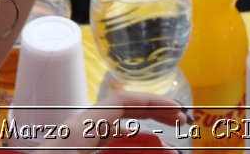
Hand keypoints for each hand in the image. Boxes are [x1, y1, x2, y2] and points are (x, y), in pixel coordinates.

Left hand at [40, 92, 188, 152]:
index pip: (124, 100)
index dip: (156, 103)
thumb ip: (126, 153)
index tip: (180, 115)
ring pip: (111, 133)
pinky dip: (120, 149)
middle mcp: (74, 132)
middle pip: (120, 113)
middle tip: (180, 126)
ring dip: (140, 139)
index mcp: (80, 128)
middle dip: (153, 118)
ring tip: (165, 151)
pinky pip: (100, 146)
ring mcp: (69, 145)